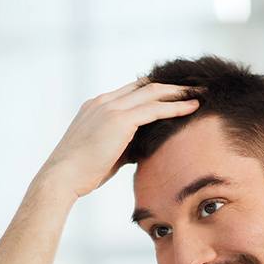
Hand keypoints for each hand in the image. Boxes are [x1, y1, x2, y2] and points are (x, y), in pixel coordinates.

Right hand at [40, 80, 199, 198]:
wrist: (63, 177)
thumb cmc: (81, 173)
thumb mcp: (105, 154)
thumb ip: (123, 146)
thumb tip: (141, 151)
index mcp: (96, 106)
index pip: (131, 91)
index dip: (154, 91)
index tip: (174, 94)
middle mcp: (104, 101)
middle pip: (144, 85)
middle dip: (171, 86)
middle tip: (194, 88)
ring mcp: (111, 108)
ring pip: (152, 92)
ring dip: (178, 92)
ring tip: (200, 94)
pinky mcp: (120, 120)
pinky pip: (154, 108)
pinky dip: (175, 106)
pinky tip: (192, 107)